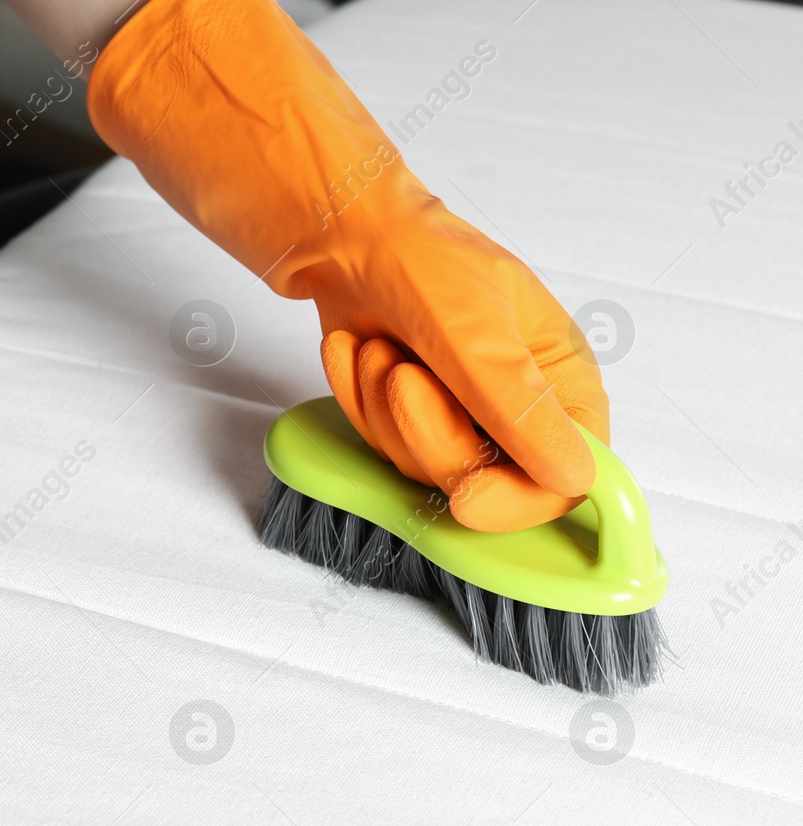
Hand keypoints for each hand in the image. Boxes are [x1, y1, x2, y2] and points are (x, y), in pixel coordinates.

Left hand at [310, 201, 607, 530]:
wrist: (341, 234)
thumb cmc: (420, 261)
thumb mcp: (475, 333)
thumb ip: (521, 409)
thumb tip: (576, 476)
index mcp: (562, 380)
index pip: (566, 478)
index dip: (518, 500)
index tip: (465, 497)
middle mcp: (518, 407)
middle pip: (485, 481)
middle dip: (427, 433)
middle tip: (401, 374)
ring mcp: (461, 416)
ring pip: (424, 469)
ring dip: (385, 410)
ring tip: (380, 348)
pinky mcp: (408, 419)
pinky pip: (383, 449)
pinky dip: (359, 403)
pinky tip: (356, 352)